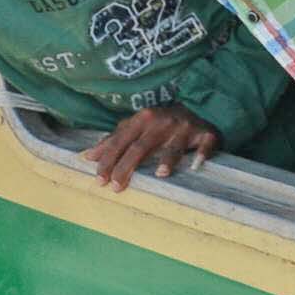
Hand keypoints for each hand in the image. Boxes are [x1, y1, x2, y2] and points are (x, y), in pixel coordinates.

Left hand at [84, 106, 218, 191]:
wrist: (197, 108)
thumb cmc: (160, 123)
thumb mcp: (136, 127)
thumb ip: (114, 140)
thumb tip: (88, 156)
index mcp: (142, 119)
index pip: (121, 141)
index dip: (108, 159)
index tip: (99, 179)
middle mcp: (162, 122)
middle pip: (141, 146)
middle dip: (127, 166)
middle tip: (117, 186)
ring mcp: (184, 128)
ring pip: (174, 145)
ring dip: (168, 159)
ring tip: (159, 174)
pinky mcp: (205, 134)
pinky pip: (204, 145)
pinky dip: (201, 154)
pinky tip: (195, 166)